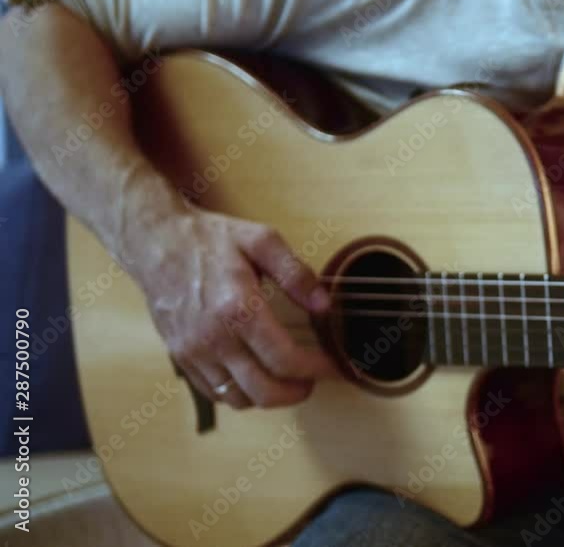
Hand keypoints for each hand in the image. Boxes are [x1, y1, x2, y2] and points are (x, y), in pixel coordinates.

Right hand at [127, 208, 335, 408]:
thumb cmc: (210, 239)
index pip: (285, 359)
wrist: (154, 241)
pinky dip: (241, 394)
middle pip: (263, 391)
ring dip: (269, 397)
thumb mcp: (261, 240)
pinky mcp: (181, 357)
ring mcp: (193, 352)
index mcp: (238, 308)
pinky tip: (256, 375)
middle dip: (297, 392)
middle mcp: (213, 337)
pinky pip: (214, 393)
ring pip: (238, 398)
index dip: (317, 369)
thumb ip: (296, 273)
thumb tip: (324, 305)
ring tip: (288, 378)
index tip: (335, 366)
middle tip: (314, 379)